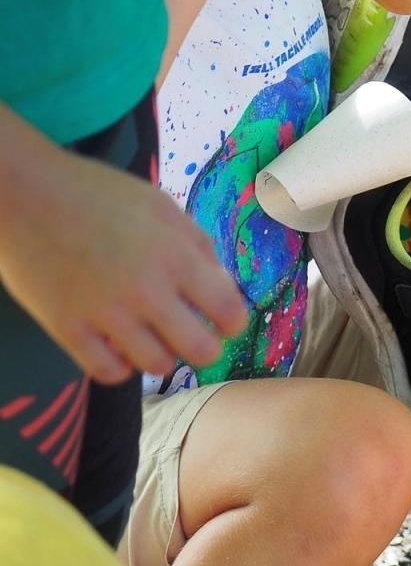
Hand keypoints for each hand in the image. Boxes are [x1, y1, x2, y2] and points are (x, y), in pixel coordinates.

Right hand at [0, 140, 245, 383]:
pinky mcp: (66, 329)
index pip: (228, 311)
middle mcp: (145, 291)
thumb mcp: (161, 206)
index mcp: (175, 256)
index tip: (224, 321)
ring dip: (163, 354)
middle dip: (207, 347)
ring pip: (156, 365)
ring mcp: (104, 314)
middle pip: (200, 350)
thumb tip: (220, 283)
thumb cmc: (97, 193)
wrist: (23, 193)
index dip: (232, 321)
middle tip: (195, 335)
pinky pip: (109, 372)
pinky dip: (122, 365)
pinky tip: (120, 346)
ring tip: (154, 336)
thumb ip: (197, 244)